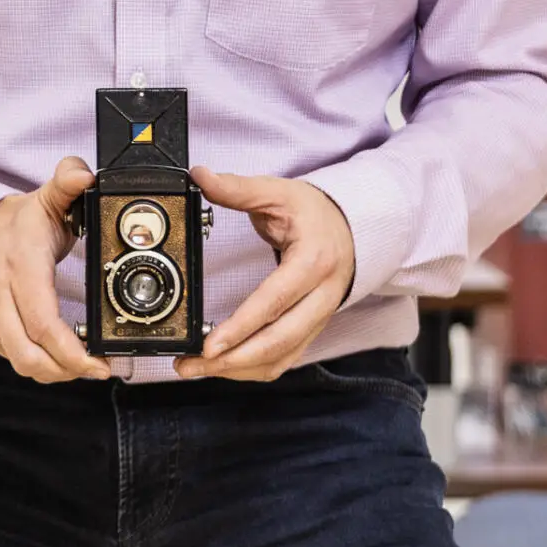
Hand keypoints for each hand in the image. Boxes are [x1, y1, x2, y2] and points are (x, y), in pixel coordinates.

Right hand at [0, 156, 110, 381]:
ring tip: (81, 365)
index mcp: (20, 265)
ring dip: (53, 372)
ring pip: (19, 361)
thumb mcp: (45, 199)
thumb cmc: (16, 223)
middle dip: (66, 371)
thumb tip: (84, 174)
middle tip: (98, 369)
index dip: (72, 352)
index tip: (100, 362)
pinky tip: (58, 357)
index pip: (42, 322)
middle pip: (27, 354)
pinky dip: (38, 364)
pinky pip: (10, 356)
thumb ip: (67, 183)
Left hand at [172, 166, 355, 382]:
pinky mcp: (312, 328)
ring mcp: (319, 317)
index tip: (210, 345)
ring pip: (283, 356)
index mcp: (312, 263)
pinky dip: (255, 367)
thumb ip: (237, 188)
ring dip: (240, 369)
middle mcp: (321, 297)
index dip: (241, 327)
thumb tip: (201, 177)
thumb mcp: (277, 192)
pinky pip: (286, 357)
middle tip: (194, 364)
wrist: (353, 227)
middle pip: (279, 342)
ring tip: (199, 369)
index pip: (274, 303)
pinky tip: (226, 366)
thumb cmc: (314, 212)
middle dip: (234, 360)